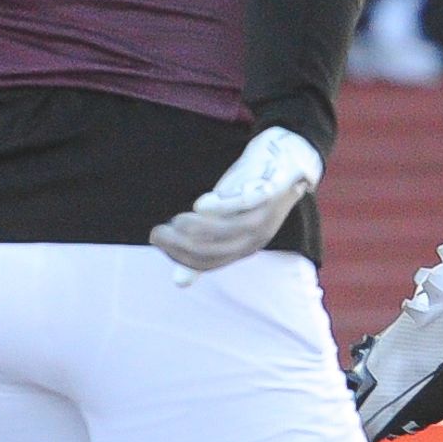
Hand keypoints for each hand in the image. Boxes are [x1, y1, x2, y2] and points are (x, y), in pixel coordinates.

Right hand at [149, 128, 322, 277]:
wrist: (285, 158)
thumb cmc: (249, 191)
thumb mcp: (223, 221)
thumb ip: (203, 247)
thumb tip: (179, 283)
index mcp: (243, 247)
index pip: (209, 262)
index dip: (180, 256)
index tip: (157, 241)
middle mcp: (255, 238)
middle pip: (216, 250)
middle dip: (182, 244)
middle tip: (157, 232)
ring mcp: (265, 216)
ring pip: (229, 229)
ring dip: (198, 227)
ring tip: (177, 219)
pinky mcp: (270, 192)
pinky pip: (246, 203)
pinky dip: (224, 206)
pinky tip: (201, 205)